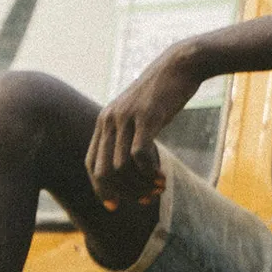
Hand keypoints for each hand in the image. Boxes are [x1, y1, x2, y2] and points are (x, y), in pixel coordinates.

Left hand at [86, 41, 206, 207]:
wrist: (179, 65)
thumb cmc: (162, 93)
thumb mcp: (138, 113)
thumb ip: (128, 133)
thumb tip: (127, 164)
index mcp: (104, 121)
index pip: (91, 165)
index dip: (100, 189)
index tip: (115, 206)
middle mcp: (109, 120)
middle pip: (102, 171)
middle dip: (120, 193)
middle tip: (142, 201)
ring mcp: (126, 118)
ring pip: (121, 168)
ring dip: (139, 185)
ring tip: (158, 190)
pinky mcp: (145, 117)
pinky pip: (139, 155)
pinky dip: (149, 173)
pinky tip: (162, 177)